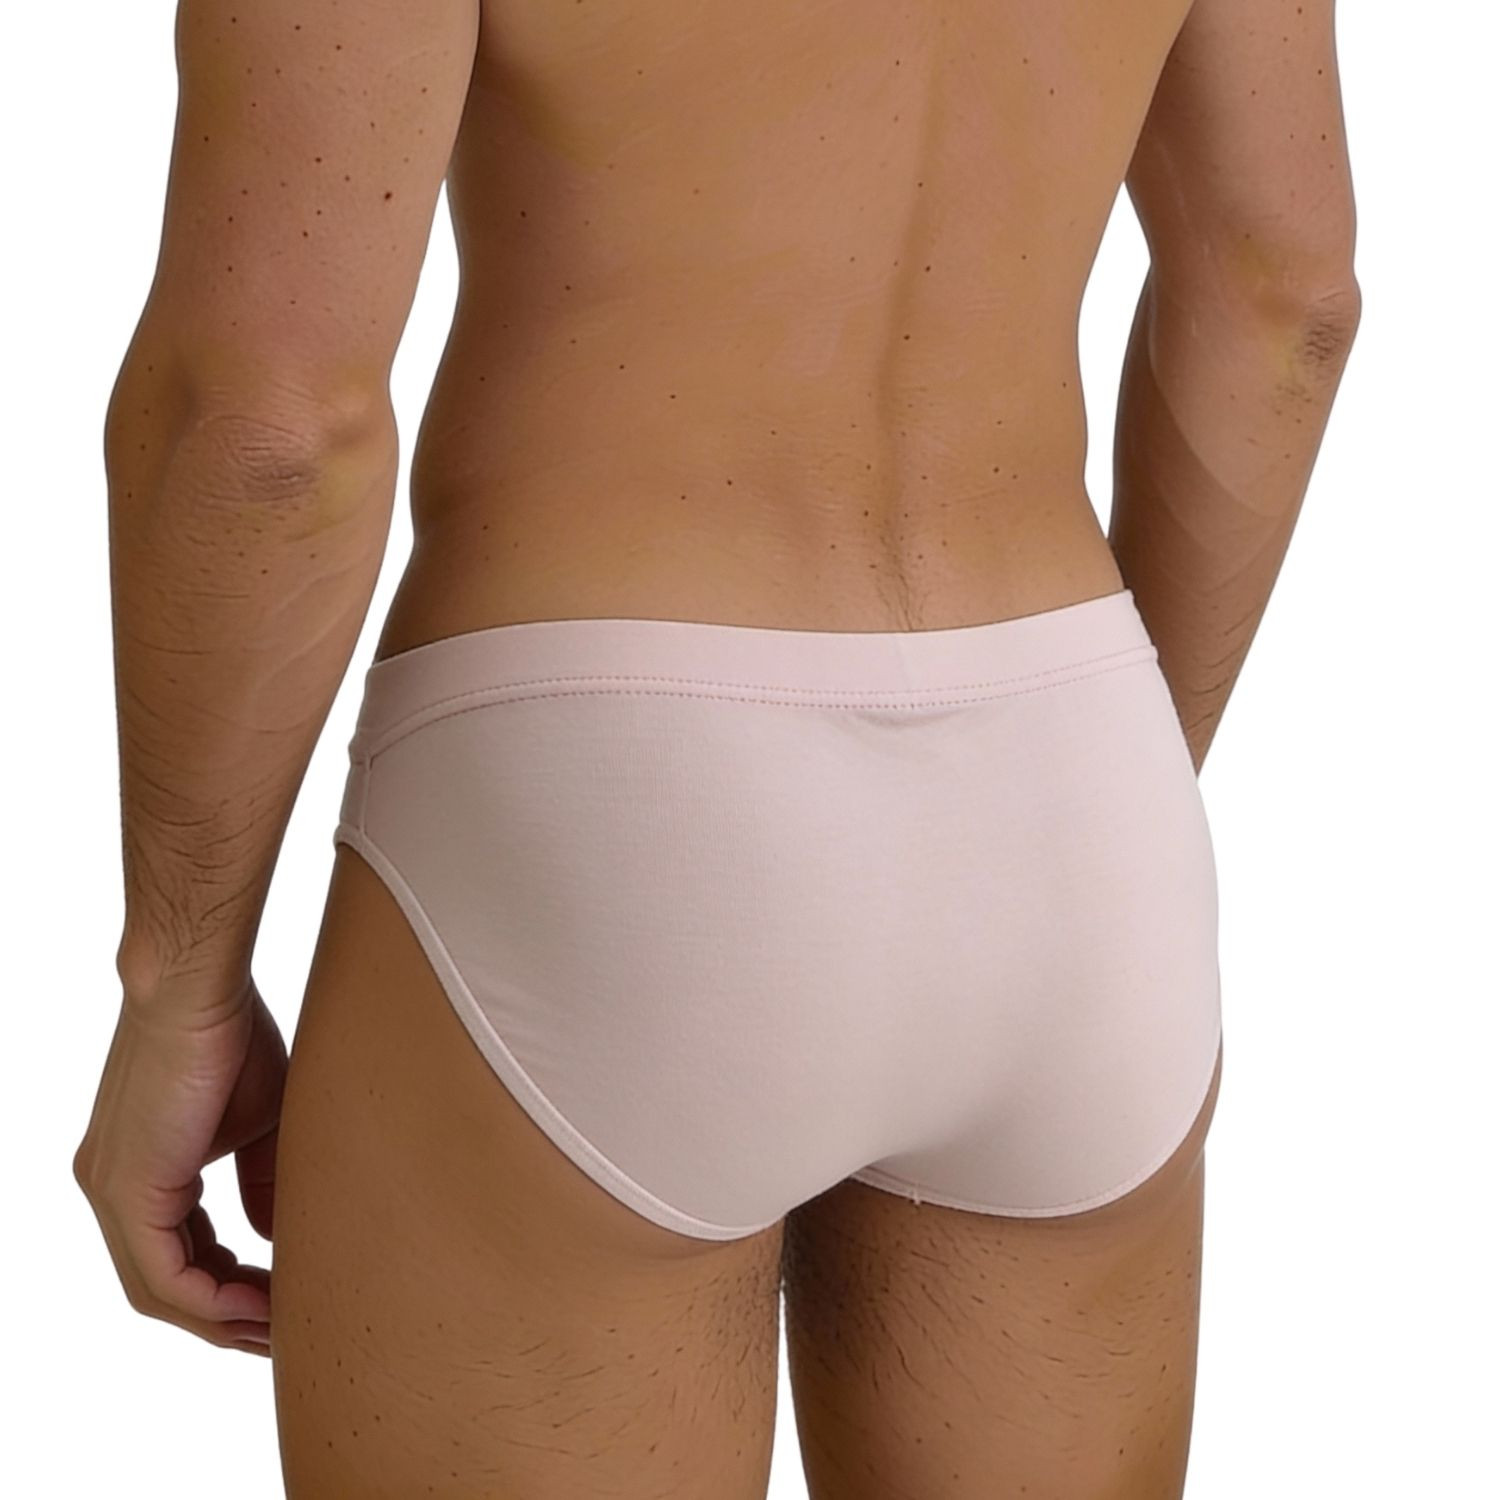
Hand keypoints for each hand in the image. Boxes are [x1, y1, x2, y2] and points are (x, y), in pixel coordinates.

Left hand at [73, 977, 286, 1355]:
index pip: (180, 1252)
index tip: (283, 1299)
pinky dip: (211, 1300)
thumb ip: (261, 1182)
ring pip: (159, 1290)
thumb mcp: (258, 1123)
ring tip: (279, 1327)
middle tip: (282, 1333)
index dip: (232, 1286)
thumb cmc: (232, 1033)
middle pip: (165, 1285)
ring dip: (222, 1319)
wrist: (199, 987)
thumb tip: (271, 1239)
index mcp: (140, 1170)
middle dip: (226, 1317)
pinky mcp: (125, 1190)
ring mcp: (111, 1192)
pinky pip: (163, 1275)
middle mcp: (111, 1187)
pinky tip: (259, 1305)